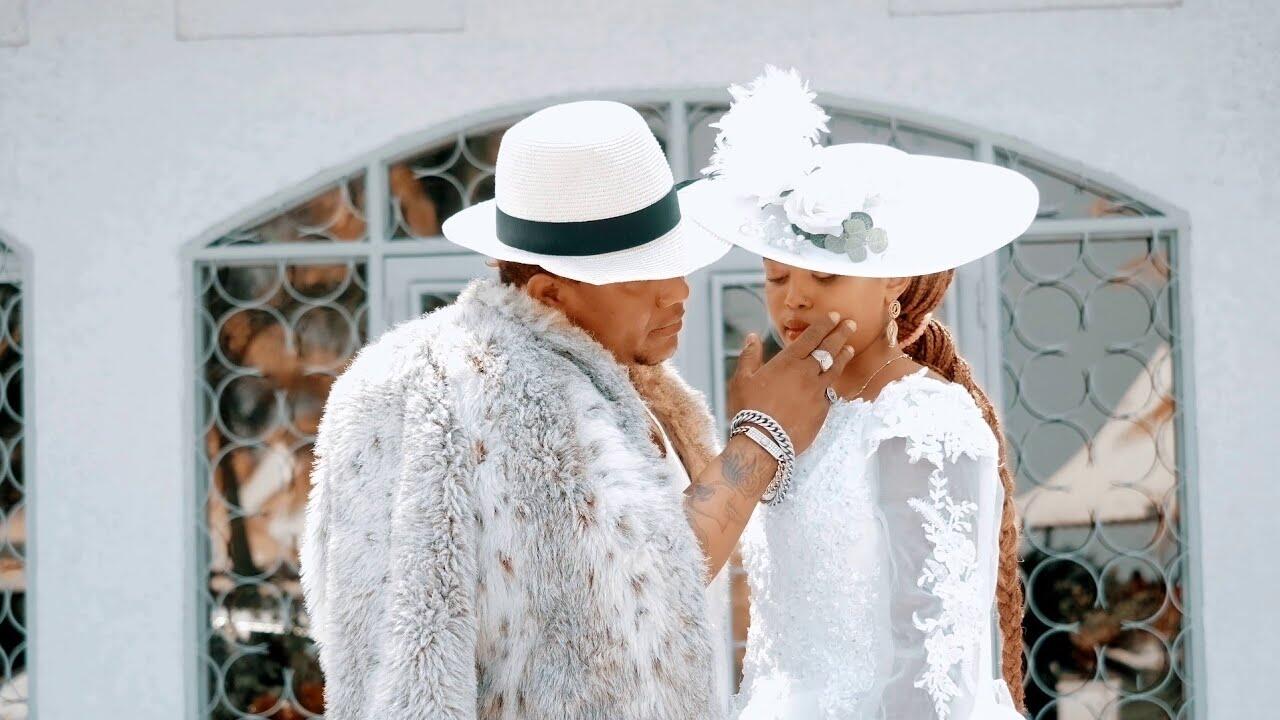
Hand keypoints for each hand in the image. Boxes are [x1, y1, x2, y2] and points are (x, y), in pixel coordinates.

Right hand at [726, 312, 856, 453]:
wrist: (763, 442)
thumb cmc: (749, 409)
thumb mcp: (742, 379)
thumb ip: (750, 356)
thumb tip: (752, 337)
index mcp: (788, 362)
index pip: (811, 338)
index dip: (824, 325)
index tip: (835, 316)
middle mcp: (807, 374)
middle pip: (828, 349)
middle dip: (840, 334)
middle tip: (851, 324)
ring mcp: (817, 392)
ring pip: (834, 369)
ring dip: (843, 357)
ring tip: (849, 348)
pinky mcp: (822, 411)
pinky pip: (830, 393)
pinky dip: (832, 383)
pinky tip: (834, 381)